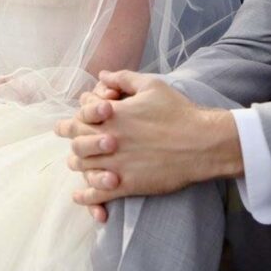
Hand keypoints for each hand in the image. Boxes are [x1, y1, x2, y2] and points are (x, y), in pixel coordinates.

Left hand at [55, 70, 243, 217]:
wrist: (202, 143)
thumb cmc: (179, 111)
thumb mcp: (151, 86)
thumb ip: (123, 78)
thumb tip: (102, 74)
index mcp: (112, 115)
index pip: (81, 114)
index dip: (74, 115)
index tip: (72, 118)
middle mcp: (109, 139)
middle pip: (76, 140)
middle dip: (70, 138)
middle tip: (68, 140)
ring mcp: (116, 163)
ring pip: (82, 166)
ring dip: (77, 164)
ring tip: (78, 164)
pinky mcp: (126, 184)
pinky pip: (96, 193)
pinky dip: (84, 196)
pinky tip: (79, 195)